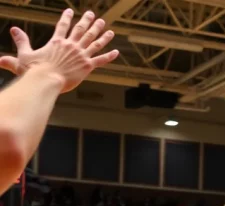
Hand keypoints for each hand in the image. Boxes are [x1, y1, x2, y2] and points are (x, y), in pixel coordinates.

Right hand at [0, 9, 118, 92]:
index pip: (62, 26)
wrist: (46, 81)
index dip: (66, 18)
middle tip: (92, 15)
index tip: (69, 11)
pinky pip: (101, 60)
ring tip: (106, 27)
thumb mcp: (24, 54)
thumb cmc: (34, 71)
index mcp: (57, 42)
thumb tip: (13, 29)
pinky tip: (116, 51)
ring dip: (101, 34)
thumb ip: (21, 41)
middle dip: (88, 21)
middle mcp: (71, 46)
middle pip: (81, 30)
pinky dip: (109, 56)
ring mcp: (80, 55)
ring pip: (94, 42)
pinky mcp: (88, 66)